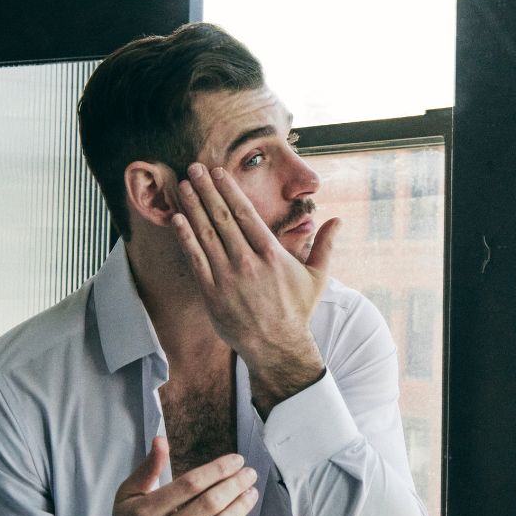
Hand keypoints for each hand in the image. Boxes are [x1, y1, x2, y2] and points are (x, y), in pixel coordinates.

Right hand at [67, 436, 257, 515]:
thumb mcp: (128, 496)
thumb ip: (147, 469)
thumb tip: (161, 440)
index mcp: (144, 511)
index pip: (190, 484)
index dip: (218, 469)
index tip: (237, 460)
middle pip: (208, 505)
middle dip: (234, 485)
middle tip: (250, 474)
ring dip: (240, 508)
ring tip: (251, 494)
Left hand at [171, 162, 340, 415]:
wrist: (278, 347)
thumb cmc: (297, 310)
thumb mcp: (317, 276)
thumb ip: (325, 245)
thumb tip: (338, 220)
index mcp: (272, 254)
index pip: (246, 213)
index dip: (230, 190)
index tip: (218, 172)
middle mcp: (248, 262)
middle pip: (223, 218)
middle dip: (207, 190)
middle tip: (194, 168)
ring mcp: (228, 278)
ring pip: (206, 234)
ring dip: (193, 207)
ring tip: (183, 186)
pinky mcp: (212, 293)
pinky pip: (195, 259)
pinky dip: (185, 238)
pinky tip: (177, 219)